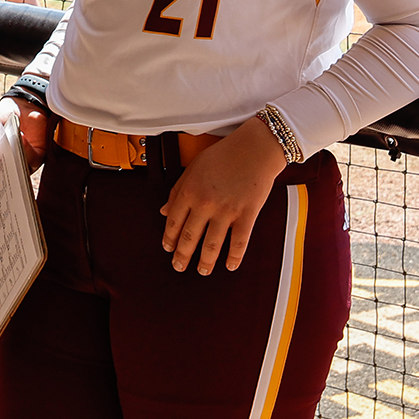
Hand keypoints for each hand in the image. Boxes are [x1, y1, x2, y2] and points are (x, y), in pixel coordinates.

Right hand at [0, 97, 46, 176]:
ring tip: (9, 146)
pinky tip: (20, 137)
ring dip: (16, 160)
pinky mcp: (39, 154)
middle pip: (11, 183)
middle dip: (6, 180)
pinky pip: (34, 159)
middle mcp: (13, 168)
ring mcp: (26, 162)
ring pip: (22, 171)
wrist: (16, 105)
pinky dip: (26, 149)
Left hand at [159, 117, 285, 274]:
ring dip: (205, 262)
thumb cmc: (224, 155)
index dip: (169, 239)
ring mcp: (227, 210)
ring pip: (212, 245)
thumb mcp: (193, 168)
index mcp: (189, 191)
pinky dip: (234, 257)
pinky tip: (230, 265)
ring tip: (202, 270)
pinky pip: (239, 242)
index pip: (173, 222)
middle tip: (179, 266)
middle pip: (190, 238)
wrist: (255, 148)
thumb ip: (177, 190)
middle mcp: (205, 203)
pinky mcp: (247, 214)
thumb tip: (164, 211)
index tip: (168, 249)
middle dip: (182, 256)